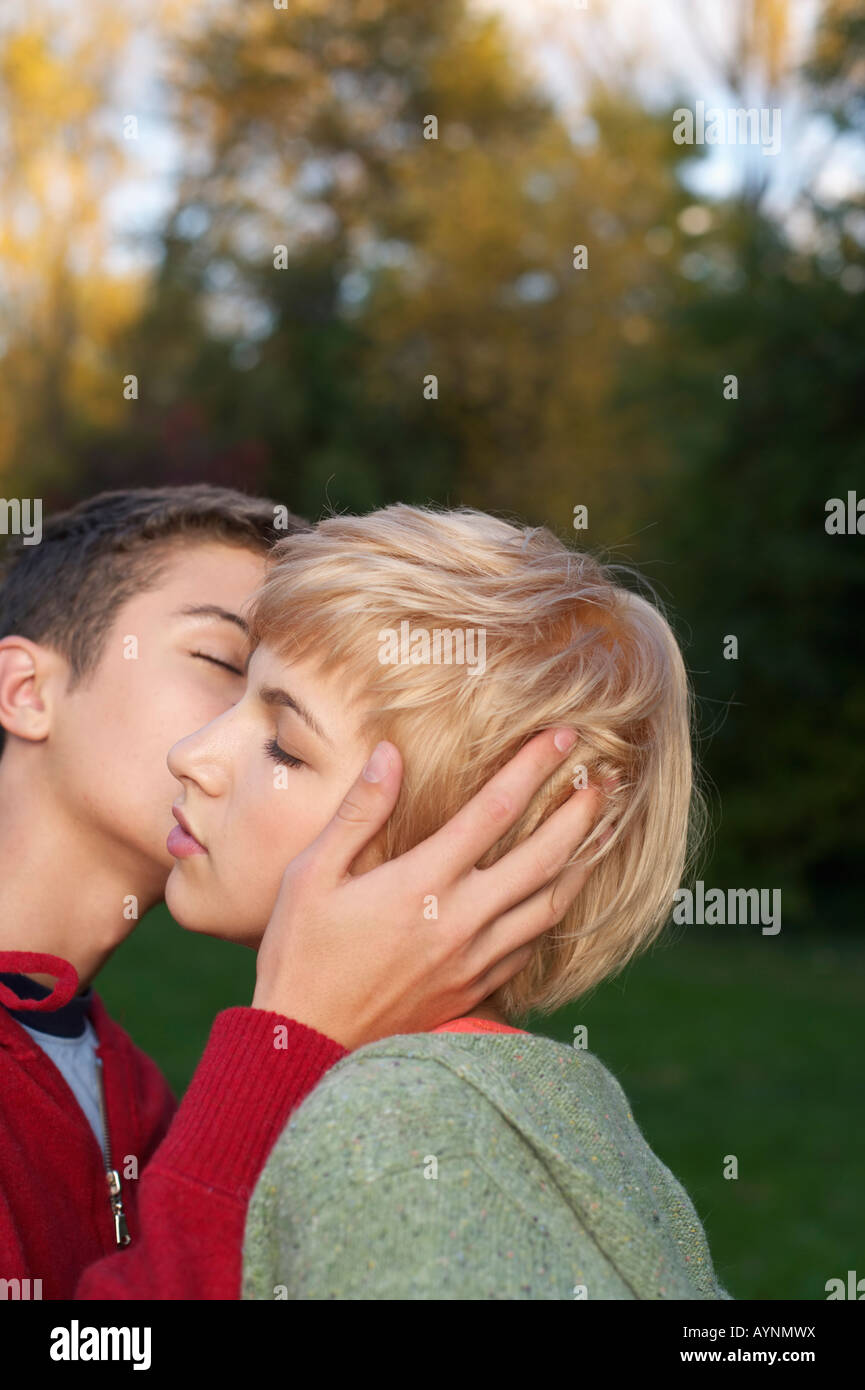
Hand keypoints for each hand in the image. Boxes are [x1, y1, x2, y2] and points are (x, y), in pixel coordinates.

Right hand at [251, 728, 601, 1048]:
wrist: (307, 1043)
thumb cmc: (300, 953)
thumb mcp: (311, 875)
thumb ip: (358, 812)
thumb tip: (391, 753)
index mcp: (419, 883)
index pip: (493, 811)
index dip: (532, 767)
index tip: (562, 736)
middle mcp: (458, 920)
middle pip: (542, 858)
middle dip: (579, 813)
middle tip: (608, 779)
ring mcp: (472, 960)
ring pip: (548, 905)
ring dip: (581, 862)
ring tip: (602, 830)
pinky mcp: (474, 990)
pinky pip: (530, 946)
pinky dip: (553, 913)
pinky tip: (560, 893)